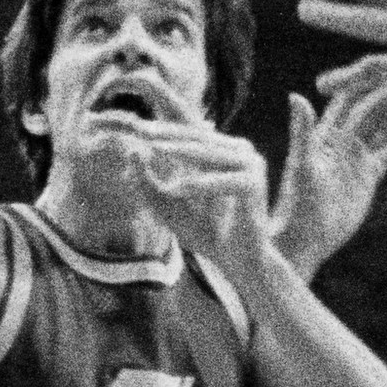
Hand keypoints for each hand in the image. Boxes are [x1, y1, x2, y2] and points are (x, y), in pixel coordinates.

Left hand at [103, 116, 274, 258]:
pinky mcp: (255, 184)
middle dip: (168, 134)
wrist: (241, 262)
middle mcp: (242, 151)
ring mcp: (252, 165)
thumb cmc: (207, 234)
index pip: (192, 131)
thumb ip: (150, 183)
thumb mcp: (170, 205)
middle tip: (141, 131)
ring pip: (208, 155)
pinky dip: (198, 185)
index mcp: (226, 150)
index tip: (138, 125)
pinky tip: (175, 188)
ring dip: (179, 151)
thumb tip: (132, 153)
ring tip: (152, 148)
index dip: (165, 125)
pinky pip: (221, 181)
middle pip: (198, 138)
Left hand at [270, 79, 386, 276]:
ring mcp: (355, 159)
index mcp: (325, 135)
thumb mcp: (302, 167)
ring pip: (380, 129)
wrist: (305, 239)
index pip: (349, 101)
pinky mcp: (366, 178)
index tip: (386, 69)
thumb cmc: (297, 205)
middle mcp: (341, 142)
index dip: (367, 84)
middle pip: (370, 111)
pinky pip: (385, 157)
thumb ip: (302, 131)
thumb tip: (296, 96)